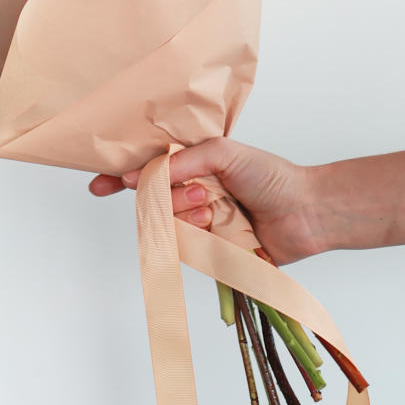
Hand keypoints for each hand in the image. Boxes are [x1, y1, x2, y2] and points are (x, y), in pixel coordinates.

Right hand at [88, 137, 323, 264]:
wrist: (306, 213)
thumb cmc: (271, 176)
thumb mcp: (225, 153)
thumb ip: (185, 160)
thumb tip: (145, 175)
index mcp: (194, 165)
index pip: (149, 169)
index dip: (121, 176)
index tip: (98, 184)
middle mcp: (192, 193)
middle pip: (152, 199)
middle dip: (165, 197)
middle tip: (198, 194)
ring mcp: (200, 223)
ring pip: (167, 224)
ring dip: (185, 216)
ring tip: (213, 209)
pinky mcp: (210, 251)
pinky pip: (184, 249)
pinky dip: (195, 238)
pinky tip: (216, 228)